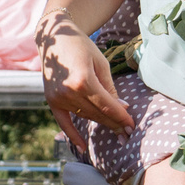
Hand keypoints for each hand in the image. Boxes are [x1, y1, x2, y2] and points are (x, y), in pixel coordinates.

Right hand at [40, 21, 132, 143]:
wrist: (53, 37)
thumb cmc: (81, 46)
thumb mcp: (100, 63)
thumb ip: (110, 88)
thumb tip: (122, 108)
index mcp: (83, 80)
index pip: (107, 106)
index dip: (121, 117)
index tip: (132, 125)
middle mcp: (69, 91)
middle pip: (97, 114)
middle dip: (114, 123)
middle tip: (128, 132)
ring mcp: (58, 97)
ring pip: (85, 117)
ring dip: (101, 124)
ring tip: (116, 130)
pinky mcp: (51, 100)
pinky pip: (63, 122)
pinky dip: (72, 135)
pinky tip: (82, 147)